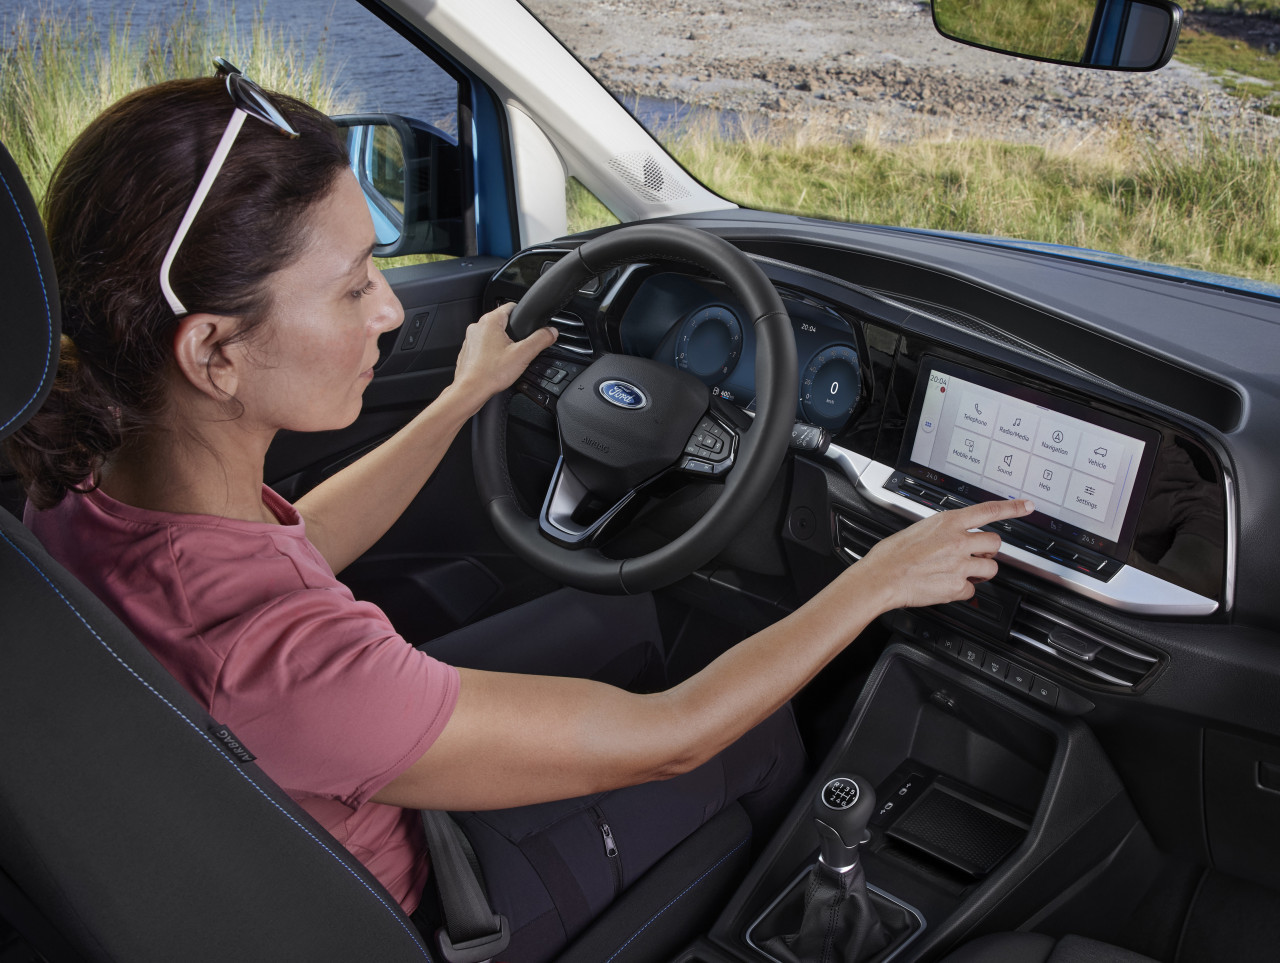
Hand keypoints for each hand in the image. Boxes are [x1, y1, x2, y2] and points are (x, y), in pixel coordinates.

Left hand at [449, 303, 557, 414]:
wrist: (470, 390)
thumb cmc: (490, 374)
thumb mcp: (523, 355)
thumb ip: (540, 340)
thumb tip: (551, 332)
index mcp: (490, 321)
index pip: (511, 306)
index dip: (523, 314)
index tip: (529, 323)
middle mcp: (477, 327)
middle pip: (502, 322)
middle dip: (514, 333)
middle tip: (521, 348)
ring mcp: (470, 339)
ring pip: (492, 335)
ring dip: (502, 344)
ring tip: (509, 358)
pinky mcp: (468, 351)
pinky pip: (483, 347)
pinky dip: (492, 353)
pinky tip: (497, 365)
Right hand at [856, 498, 1033, 610]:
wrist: (881, 578)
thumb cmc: (891, 555)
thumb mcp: (918, 530)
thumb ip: (941, 532)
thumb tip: (950, 536)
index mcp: (948, 523)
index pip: (989, 511)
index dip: (1013, 508)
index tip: (1027, 505)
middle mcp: (958, 541)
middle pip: (995, 543)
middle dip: (989, 551)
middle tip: (977, 556)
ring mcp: (960, 564)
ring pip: (990, 568)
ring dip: (980, 573)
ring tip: (963, 574)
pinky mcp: (957, 586)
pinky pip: (972, 590)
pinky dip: (962, 591)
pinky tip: (947, 586)